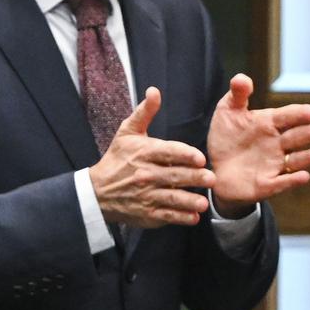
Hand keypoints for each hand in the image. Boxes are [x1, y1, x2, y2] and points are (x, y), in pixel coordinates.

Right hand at [89, 87, 215, 227]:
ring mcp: (146, 196)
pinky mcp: (147, 213)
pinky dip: (181, 218)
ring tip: (204, 202)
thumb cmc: (117, 159)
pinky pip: (166, 216)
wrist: (97, 192)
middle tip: (212, 178)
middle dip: (194, 178)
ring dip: (189, 201)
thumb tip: (155, 91)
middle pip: (174, 175)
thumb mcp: (127, 132)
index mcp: (143, 152)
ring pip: (172, 198)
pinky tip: (194, 217)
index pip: (168, 152)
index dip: (185, 155)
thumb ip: (145, 112)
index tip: (200, 158)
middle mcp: (145, 174)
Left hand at [207, 73, 309, 215]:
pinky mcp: (267, 184)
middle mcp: (277, 143)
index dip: (299, 114)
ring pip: (296, 159)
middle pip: (297, 137)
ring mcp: (274, 164)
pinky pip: (282, 182)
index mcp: (269, 123)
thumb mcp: (228, 112)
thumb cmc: (227, 138)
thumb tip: (242, 78)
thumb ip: (238, 95)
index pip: (287, 117)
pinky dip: (292, 180)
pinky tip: (304, 176)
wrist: (216, 169)